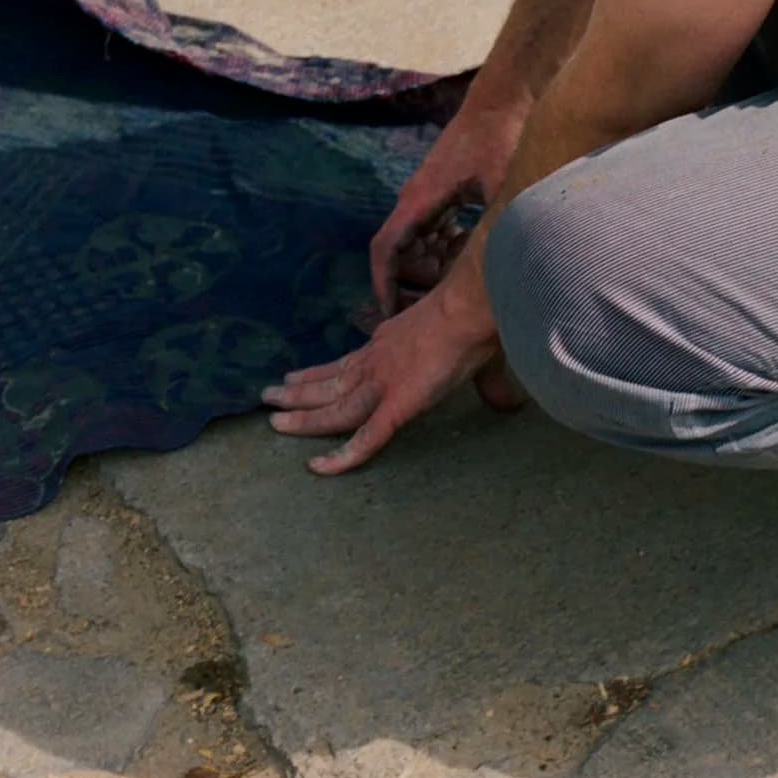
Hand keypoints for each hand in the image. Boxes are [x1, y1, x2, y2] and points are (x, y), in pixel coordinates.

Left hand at [262, 274, 503, 475]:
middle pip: (329, 383)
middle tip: (268, 397)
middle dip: (298, 392)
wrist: (472, 308)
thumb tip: (509, 403)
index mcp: (389, 343)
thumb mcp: (475, 349)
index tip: (295, 376)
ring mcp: (382, 384)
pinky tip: (318, 469)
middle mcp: (377, 362)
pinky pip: (364, 439)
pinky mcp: (394, 407)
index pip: (347, 363)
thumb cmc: (477, 320)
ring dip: (302, 416)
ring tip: (273, 420)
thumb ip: (487, 382)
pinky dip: (342, 457)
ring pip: (333, 409)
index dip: (319, 372)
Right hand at [368, 94, 529, 316]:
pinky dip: (445, 244)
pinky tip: (471, 251)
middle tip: (434, 308)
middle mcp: (415, 198)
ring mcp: (428, 192)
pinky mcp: (442, 187)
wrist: (502, 99)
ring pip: (418, 241)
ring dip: (432, 264)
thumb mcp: (499, 188)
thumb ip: (495, 227)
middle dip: (412, 283)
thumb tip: (504, 266)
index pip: (386, 251)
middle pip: (401, 253)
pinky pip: (433, 225)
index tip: (387, 316)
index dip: (383, 286)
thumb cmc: (498, 139)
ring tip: (457, 285)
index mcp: (419, 201)